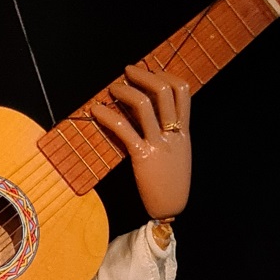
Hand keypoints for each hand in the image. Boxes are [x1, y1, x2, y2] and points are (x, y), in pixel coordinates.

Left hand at [89, 63, 191, 220]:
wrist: (171, 209)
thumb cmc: (171, 183)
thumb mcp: (177, 154)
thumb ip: (170, 134)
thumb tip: (154, 115)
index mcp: (183, 132)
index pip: (183, 92)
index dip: (166, 75)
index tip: (152, 72)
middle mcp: (174, 134)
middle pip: (164, 92)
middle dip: (145, 76)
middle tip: (129, 71)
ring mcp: (160, 145)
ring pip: (145, 106)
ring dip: (126, 91)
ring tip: (113, 88)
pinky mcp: (143, 157)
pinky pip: (125, 130)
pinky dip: (109, 116)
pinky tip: (96, 111)